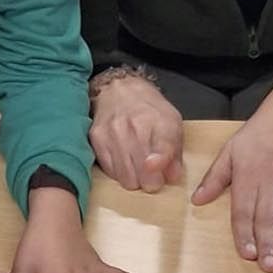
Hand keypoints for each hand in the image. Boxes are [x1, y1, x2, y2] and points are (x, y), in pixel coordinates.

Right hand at [89, 73, 183, 192]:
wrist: (118, 91)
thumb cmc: (149, 110)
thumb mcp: (172, 123)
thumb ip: (175, 152)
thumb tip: (172, 177)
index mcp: (159, 120)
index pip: (162, 146)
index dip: (161, 164)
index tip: (162, 178)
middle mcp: (134, 126)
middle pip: (143, 172)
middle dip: (151, 182)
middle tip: (153, 177)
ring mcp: (113, 133)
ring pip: (126, 177)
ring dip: (135, 180)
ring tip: (139, 170)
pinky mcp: (97, 140)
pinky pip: (111, 172)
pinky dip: (120, 173)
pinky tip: (125, 163)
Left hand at [191, 74, 272, 271]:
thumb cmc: (261, 132)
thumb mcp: (232, 149)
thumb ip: (215, 177)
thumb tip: (197, 201)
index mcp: (248, 174)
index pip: (244, 210)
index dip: (244, 233)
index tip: (246, 253)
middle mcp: (271, 178)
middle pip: (267, 216)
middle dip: (266, 243)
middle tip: (266, 266)